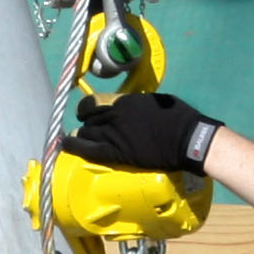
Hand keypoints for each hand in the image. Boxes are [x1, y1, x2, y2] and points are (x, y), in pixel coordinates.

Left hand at [64, 90, 218, 178]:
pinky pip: (87, 149)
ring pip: (85, 133)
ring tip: (78, 141)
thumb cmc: (178, 118)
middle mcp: (114, 114)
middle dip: (86, 125)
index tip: (86, 114)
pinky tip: (66, 145)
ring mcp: (113, 134)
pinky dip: (74, 146)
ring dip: (82, 136)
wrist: (187, 139)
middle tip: (87, 131)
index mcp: (124, 100)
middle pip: (88, 119)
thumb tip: (129, 106)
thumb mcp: (155, 102)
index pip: (92, 102)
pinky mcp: (116, 152)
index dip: (86, 109)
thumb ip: (136, 104)